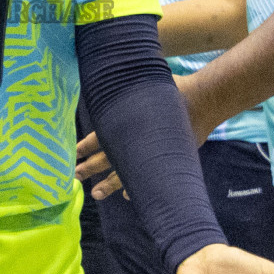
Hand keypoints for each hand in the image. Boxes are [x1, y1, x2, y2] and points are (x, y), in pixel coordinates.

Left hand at [76, 75, 198, 198]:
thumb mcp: (143, 85)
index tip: (73, 155)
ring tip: (95, 193)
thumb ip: (125, 90)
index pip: (97, 138)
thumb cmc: (172, 90)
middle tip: (75, 177)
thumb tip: (107, 78)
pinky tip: (127, 195)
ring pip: (122, 173)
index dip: (84, 147)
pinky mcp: (163, 160)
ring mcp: (147, 153)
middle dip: (89, 168)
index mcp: (123, 122)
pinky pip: (145, 178)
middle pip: (105, 158)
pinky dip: (134, 186)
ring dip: (108, 184)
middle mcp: (132, 141)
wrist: (200, 103)